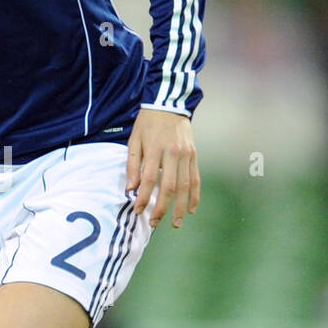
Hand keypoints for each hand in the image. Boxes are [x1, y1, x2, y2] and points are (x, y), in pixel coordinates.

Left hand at [126, 108, 199, 228]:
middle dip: (162, 207)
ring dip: (180, 206)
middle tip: (155, 222)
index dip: (144, 197)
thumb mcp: (134, 140)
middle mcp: (173, 153)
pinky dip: (194, 195)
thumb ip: (133, 164)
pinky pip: (196, 179)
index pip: (149, 179)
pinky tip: (191, 208)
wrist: (169, 104)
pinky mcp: (194, 155)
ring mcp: (186, 155)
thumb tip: (132, 188)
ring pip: (185, 186)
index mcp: (155, 149)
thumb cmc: (148, 123)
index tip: (139, 210)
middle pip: (169, 186)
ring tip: (175, 223)